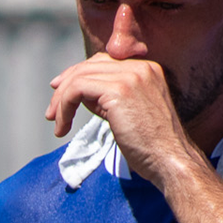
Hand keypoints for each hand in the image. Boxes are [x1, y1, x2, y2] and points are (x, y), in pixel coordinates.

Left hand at [46, 52, 202, 184]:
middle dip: (64, 87)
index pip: (103, 61)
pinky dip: (64, 108)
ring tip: (57, 123)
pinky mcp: (118, 91)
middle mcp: (140, 67)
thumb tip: (80, 94)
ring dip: (61, 102)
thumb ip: (110, 98)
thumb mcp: (132, 113)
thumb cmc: (153, 148)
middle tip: (52, 112)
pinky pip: (77, 90)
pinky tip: (63, 127)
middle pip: (88, 66)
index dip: (77, 74)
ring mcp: (130, 76)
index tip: (59, 93)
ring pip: (79, 77)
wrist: (170, 161)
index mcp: (146, 69)